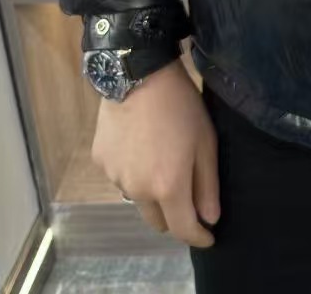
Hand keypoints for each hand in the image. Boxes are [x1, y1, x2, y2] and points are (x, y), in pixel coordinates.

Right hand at [91, 60, 219, 247]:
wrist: (138, 74)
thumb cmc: (181, 106)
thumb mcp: (206, 142)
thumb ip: (207, 184)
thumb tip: (210, 217)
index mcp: (168, 186)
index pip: (183, 228)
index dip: (198, 236)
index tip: (208, 236)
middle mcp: (137, 190)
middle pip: (158, 220)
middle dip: (175, 214)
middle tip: (187, 191)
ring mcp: (115, 177)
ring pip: (138, 198)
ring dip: (151, 190)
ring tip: (162, 156)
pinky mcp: (100, 162)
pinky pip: (121, 177)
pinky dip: (133, 171)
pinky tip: (142, 144)